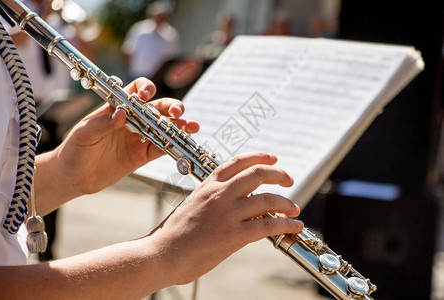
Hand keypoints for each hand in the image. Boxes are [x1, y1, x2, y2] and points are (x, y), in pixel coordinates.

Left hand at [52, 77, 199, 195]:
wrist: (74, 177)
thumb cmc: (74, 150)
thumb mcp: (83, 134)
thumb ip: (102, 123)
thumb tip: (121, 114)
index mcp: (117, 108)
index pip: (135, 91)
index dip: (145, 89)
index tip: (146, 96)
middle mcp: (132, 120)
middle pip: (157, 107)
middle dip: (170, 107)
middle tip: (176, 113)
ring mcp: (139, 137)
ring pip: (164, 127)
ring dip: (179, 126)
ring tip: (192, 127)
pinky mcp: (142, 155)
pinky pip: (162, 148)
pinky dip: (174, 145)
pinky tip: (185, 142)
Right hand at [147, 152, 303, 284]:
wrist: (161, 254)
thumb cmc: (174, 234)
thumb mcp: (192, 204)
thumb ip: (212, 198)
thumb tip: (233, 201)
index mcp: (208, 185)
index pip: (238, 162)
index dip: (259, 157)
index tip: (273, 158)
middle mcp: (219, 194)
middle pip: (257, 174)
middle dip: (279, 174)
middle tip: (288, 179)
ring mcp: (227, 213)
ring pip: (267, 199)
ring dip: (287, 203)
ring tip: (295, 209)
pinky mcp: (233, 235)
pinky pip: (267, 225)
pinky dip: (286, 225)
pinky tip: (294, 226)